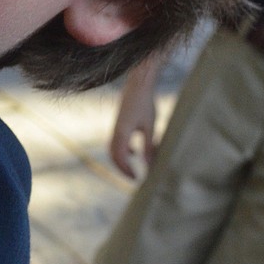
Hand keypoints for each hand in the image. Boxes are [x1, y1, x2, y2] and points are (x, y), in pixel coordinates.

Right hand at [109, 51, 164, 179]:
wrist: (138, 84)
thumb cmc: (146, 103)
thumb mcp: (150, 127)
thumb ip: (148, 147)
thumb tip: (148, 165)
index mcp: (122, 132)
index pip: (120, 157)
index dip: (126, 170)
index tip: (137, 178)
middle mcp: (115, 131)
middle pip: (113, 155)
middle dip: (122, 168)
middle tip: (133, 178)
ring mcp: (116, 126)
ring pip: (113, 148)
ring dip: (121, 160)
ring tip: (132, 169)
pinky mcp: (119, 123)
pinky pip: (117, 141)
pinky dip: (123, 150)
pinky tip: (134, 152)